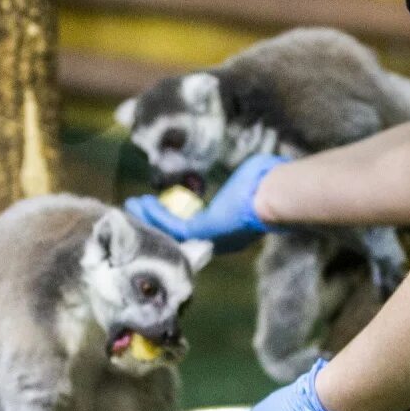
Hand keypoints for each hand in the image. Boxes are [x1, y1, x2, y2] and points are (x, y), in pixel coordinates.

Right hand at [125, 154, 287, 253]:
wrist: (277, 193)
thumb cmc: (270, 182)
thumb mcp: (251, 180)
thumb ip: (241, 182)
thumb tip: (250, 171)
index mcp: (233, 229)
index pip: (200, 227)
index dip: (178, 219)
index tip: (165, 208)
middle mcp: (219, 239)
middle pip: (180, 234)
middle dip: (157, 221)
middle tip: (140, 211)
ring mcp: (210, 237)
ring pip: (170, 231)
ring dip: (150, 217)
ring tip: (133, 206)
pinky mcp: (202, 231)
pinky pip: (171, 224)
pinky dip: (154, 214)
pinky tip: (141, 203)